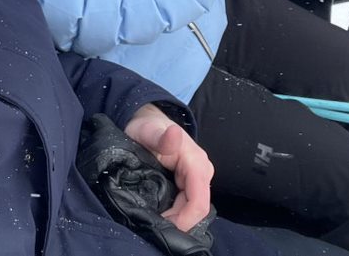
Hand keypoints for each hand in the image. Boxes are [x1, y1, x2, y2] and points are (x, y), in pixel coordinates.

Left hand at [124, 104, 214, 233]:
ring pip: (192, 209)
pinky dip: (176, 213)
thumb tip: (174, 133)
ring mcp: (197, 178)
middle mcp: (201, 171)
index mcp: (196, 161)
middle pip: (196, 209)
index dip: (183, 220)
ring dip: (176, 219)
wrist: (148, 121)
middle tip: (152, 226)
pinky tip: (161, 216)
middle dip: (178, 223)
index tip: (160, 227)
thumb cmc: (147, 127)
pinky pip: (187, 204)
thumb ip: (161, 137)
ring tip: (155, 222)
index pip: (199, 202)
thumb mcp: (148, 131)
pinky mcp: (190, 182)